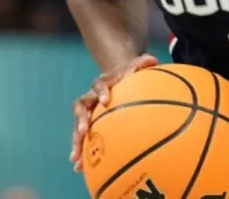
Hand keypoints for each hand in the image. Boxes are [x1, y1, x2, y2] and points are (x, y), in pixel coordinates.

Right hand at [69, 53, 157, 170]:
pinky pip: (83, 139)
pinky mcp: (89, 125)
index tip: (105, 101)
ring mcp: (89, 112)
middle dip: (80, 120)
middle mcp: (92, 98)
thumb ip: (143, 63)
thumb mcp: (137, 66)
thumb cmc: (131, 74)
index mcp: (103, 83)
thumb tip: (152, 60)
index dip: (101, 92)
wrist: (119, 79)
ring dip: (76, 141)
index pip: (99, 85)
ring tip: (76, 158)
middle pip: (81, 108)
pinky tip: (80, 168)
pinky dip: (81, 152)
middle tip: (82, 131)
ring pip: (78, 126)